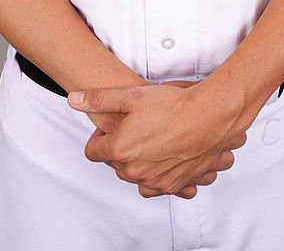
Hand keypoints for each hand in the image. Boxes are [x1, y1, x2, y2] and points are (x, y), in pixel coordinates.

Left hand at [67, 79, 246, 197]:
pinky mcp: (175, 185)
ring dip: (139, 162)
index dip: (101, 135)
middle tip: (136, 127)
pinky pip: (158, 187)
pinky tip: (165, 157)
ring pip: (135, 176)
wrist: (209, 116)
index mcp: (119, 150)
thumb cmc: (173, 105)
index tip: (114, 124)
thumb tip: (74, 100)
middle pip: (114, 164)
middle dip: (120, 147)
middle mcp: (135, 171)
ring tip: (152, 139)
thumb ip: (99, 99)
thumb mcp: (131, 95)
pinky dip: (158, 175)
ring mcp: (155, 181)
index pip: (93, 151)